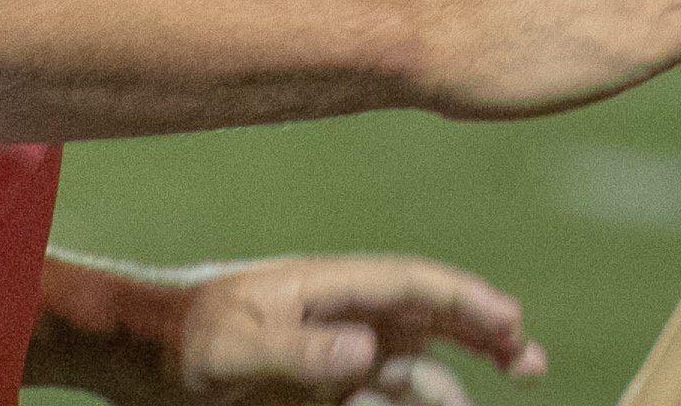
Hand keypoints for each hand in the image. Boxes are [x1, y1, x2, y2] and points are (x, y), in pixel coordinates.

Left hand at [168, 254, 547, 405]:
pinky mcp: (326, 397)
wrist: (147, 362)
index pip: (412, 286)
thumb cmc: (188, 340)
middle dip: (484, 335)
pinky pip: (385, 405)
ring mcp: (338, 361)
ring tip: (494, 402)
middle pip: (429, 322)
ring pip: (416, 370)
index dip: (465, 301)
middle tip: (533, 362)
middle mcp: (345, 319)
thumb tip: (369, 351)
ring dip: (456, 386)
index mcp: (330, 287)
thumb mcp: (236, 345)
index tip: (512, 321)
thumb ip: (300, 350)